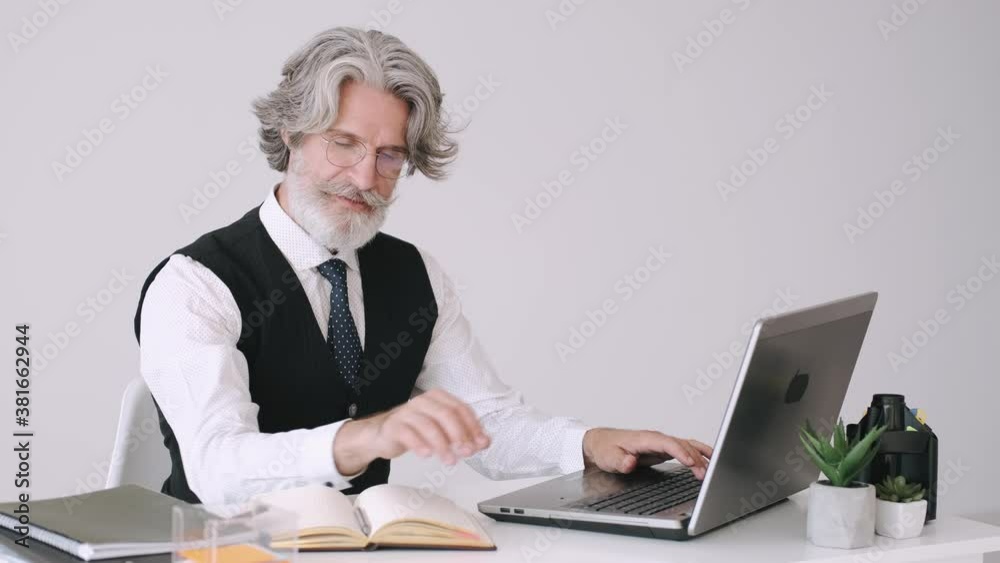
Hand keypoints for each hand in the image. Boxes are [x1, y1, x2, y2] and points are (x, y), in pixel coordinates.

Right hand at [333, 389, 490, 474]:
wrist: (382, 435)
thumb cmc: (415, 431)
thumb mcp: (442, 431)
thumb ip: (463, 434)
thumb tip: (484, 442)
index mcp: (438, 398)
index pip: (461, 409)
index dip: (473, 427)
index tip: (479, 443)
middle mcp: (423, 401)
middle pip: (447, 415)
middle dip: (460, 435)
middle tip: (467, 452)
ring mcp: (407, 412)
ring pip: (429, 425)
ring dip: (442, 445)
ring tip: (450, 461)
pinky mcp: (394, 426)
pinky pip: (408, 434)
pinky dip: (419, 445)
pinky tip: (427, 455)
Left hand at [582, 428, 713, 479]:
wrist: (602, 443)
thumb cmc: (606, 448)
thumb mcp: (609, 457)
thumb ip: (620, 460)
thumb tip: (630, 462)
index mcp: (645, 438)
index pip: (667, 443)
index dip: (680, 452)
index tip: (690, 463)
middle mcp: (656, 438)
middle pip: (681, 445)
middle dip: (695, 458)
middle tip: (705, 474)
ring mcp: (662, 443)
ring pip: (687, 446)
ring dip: (700, 456)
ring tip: (714, 469)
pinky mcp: (664, 449)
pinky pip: (686, 449)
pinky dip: (699, 454)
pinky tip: (710, 460)